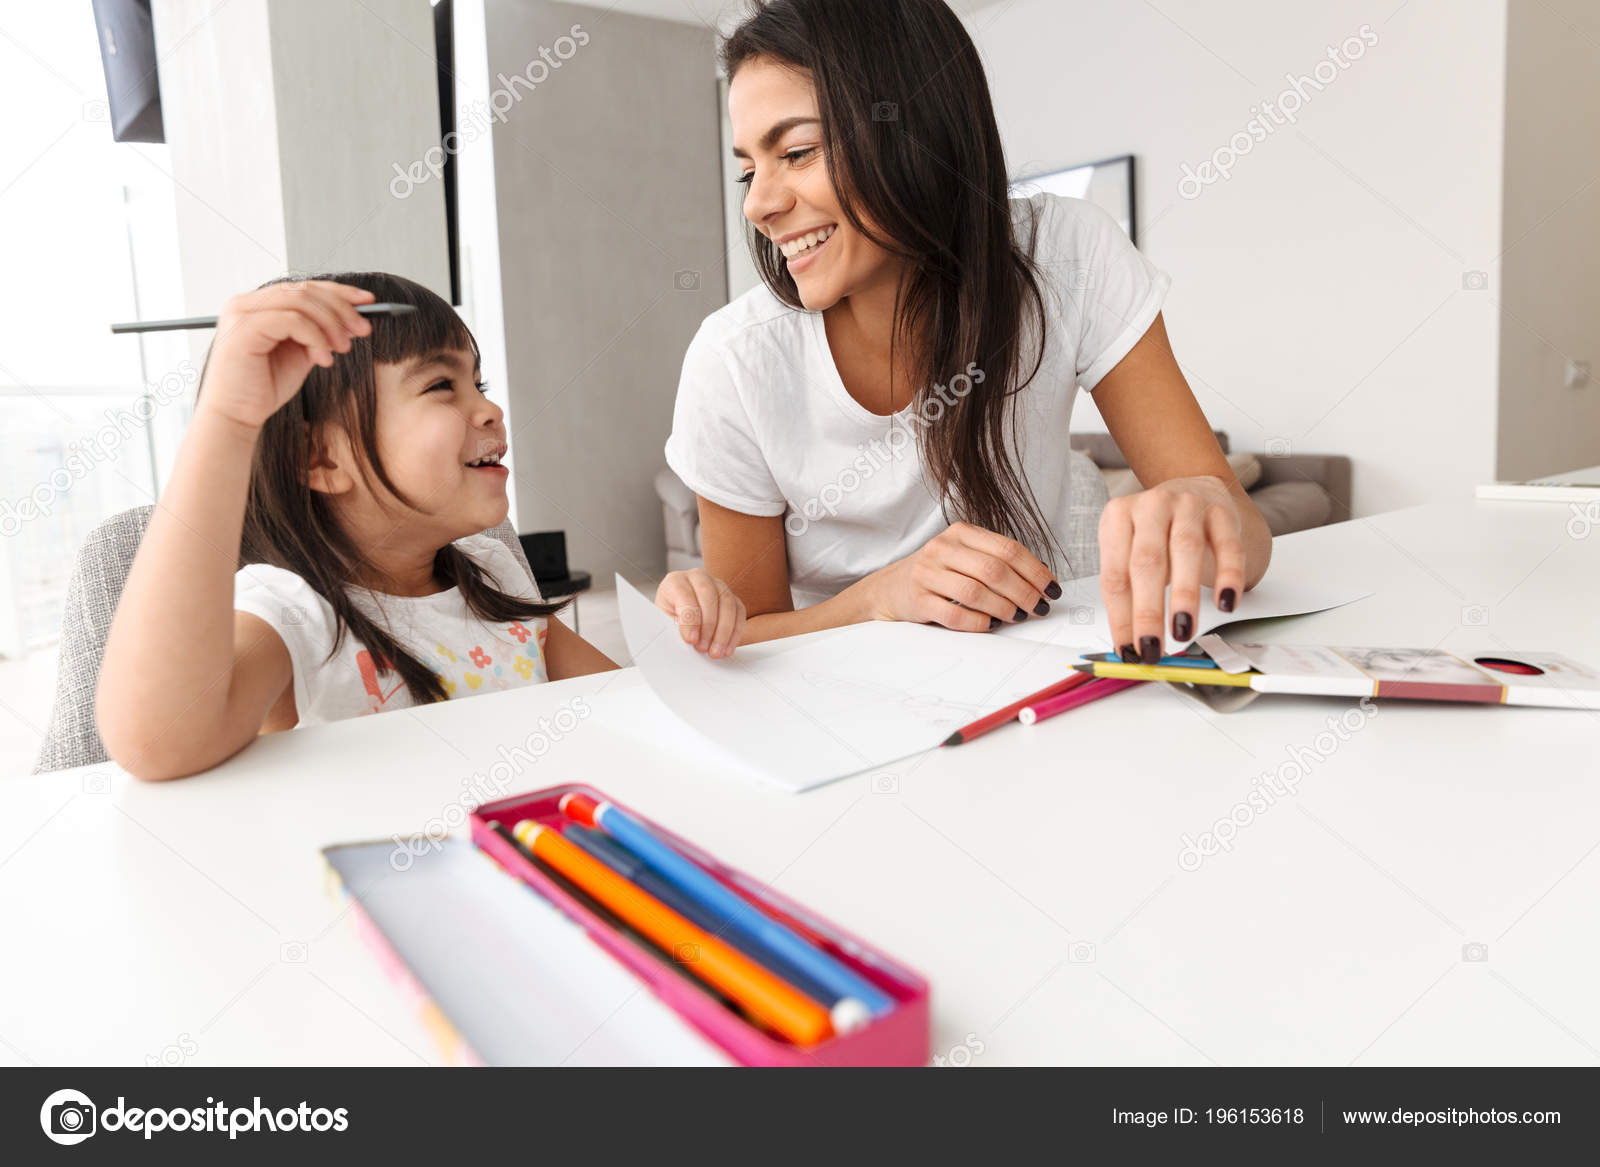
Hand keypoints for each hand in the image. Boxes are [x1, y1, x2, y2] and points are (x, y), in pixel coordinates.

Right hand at [198, 280, 376, 429]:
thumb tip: (353, 318)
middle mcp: (247, 303)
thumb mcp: (302, 353)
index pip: (304, 287)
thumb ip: (321, 333)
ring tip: (343, 349)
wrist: (237, 415)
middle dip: (341, 308)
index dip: (339, 291)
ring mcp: (242, 313)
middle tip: (363, 329)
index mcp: (260, 304)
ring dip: (330, 325)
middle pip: (305, 290)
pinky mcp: (244, 328)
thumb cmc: (265, 386)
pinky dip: (315, 338)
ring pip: (300, 302)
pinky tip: (323, 360)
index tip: (369, 302)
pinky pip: (291, 320)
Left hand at [656, 568, 746, 657]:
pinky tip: (727, 648)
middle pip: (709, 596)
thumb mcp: (664, 623)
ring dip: (723, 631)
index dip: (690, 620)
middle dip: (708, 626)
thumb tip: (688, 641)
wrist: (679, 617)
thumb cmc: (669, 618)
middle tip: (703, 648)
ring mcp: (717, 585)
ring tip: (716, 652)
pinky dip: (735, 632)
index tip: (691, 640)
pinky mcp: (732, 597)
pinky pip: (739, 612)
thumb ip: (673, 629)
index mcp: (675, 581)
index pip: (685, 596)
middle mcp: (698, 578)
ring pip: (727, 603)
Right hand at [867, 521, 1059, 631]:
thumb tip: (1042, 581)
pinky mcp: (917, 599)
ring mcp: (927, 573)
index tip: (1051, 589)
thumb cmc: (939, 574)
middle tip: (1038, 608)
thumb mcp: (965, 556)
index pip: (1008, 549)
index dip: (1035, 571)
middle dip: (1024, 592)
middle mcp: (943, 548)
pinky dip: (978, 622)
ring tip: (1017, 616)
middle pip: (994, 570)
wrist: (891, 588)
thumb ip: (997, 562)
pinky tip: (991, 624)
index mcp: (962, 533)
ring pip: (975, 592)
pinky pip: (954, 614)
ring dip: (1003, 608)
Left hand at [1097, 475, 1245, 661]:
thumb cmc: (1155, 531)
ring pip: (1185, 550)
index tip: (1127, 648)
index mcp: (1118, 517)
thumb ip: (1128, 592)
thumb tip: (1129, 642)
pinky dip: (1228, 577)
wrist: (1192, 489)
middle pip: (1147, 562)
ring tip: (1182, 630)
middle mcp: (1152, 506)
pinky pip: (1228, 547)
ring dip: (1183, 596)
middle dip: (1148, 610)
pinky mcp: (1222, 513)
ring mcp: (1188, 506)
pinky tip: (1225, 602)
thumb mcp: (1129, 551)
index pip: (1115, 575)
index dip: (1120, 616)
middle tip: (1151, 645)